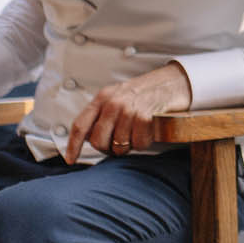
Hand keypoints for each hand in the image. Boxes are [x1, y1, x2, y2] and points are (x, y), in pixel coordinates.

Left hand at [65, 63, 191, 163]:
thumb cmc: (145, 94)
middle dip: (109, 148)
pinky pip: (138, 143)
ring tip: (138, 133)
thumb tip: (87, 138)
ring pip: (119, 145)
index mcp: (102, 98)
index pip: (80, 125)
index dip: (73, 145)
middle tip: (122, 143)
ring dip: (129, 146)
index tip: (70, 160)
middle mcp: (112, 103)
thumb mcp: (118, 97)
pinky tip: (149, 132)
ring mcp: (128, 109)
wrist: (173, 82)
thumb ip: (102, 114)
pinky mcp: (145, 116)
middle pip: (98, 141)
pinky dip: (144, 142)